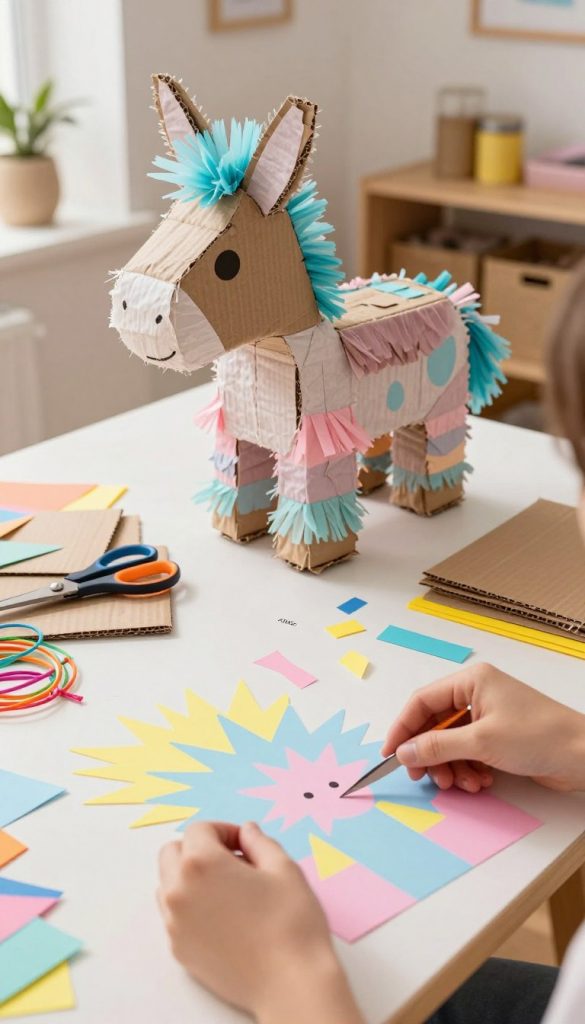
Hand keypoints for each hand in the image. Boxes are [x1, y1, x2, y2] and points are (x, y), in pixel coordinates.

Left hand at [158, 820, 362, 1023]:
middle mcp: (179, 891)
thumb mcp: (284, 868)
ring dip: (190, 878)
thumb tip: (247, 832)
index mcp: (201, 864)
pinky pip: (174, 917)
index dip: (224, 830)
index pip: (199, 830)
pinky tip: (223, 917)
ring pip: (168, 885)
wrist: (289, 984)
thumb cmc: (290, 923)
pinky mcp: (179, 951)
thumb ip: (259, 842)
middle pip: (173, 853)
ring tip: (227, 890)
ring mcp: (175, 924)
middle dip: (199, 849)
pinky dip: (191, 908)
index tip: (245, 844)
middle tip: (232, 862)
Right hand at [382, 662, 584, 792]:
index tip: (391, 754)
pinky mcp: (498, 737)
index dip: (403, 728)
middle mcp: (477, 694)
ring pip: (450, 743)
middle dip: (431, 754)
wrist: (583, 755)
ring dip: (452, 766)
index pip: (422, 701)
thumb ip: (437, 746)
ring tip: (463, 783)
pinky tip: (481, 781)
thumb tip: (404, 752)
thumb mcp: (481, 741)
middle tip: (426, 778)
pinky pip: (468, 753)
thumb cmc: (539, 736)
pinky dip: (468, 769)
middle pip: (435, 724)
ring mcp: (488, 716)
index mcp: (471, 680)